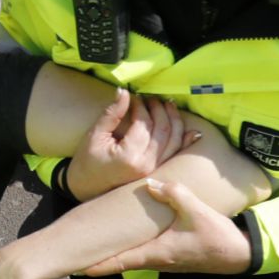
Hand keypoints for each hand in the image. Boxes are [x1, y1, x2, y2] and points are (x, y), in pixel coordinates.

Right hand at [67, 90, 197, 200]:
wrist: (87, 187)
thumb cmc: (87, 160)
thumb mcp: (95, 135)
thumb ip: (112, 113)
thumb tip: (124, 91)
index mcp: (129, 155)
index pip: (143, 123)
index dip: (141, 105)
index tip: (134, 97)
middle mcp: (146, 164)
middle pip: (163, 130)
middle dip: (159, 109)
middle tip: (150, 98)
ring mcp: (154, 169)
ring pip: (174, 140)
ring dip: (174, 120)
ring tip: (167, 104)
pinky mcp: (156, 170)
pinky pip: (175, 153)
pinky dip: (184, 140)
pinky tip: (192, 130)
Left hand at [81, 179, 252, 276]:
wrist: (240, 253)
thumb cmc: (217, 235)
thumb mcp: (196, 210)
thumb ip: (173, 193)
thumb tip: (149, 181)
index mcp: (157, 253)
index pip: (120, 262)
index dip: (98, 265)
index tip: (78, 267)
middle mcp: (156, 261)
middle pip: (121, 262)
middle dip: (100, 259)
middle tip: (77, 254)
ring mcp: (164, 261)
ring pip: (132, 258)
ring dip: (114, 254)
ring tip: (95, 245)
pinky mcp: (171, 256)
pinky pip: (143, 254)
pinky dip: (129, 250)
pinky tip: (124, 239)